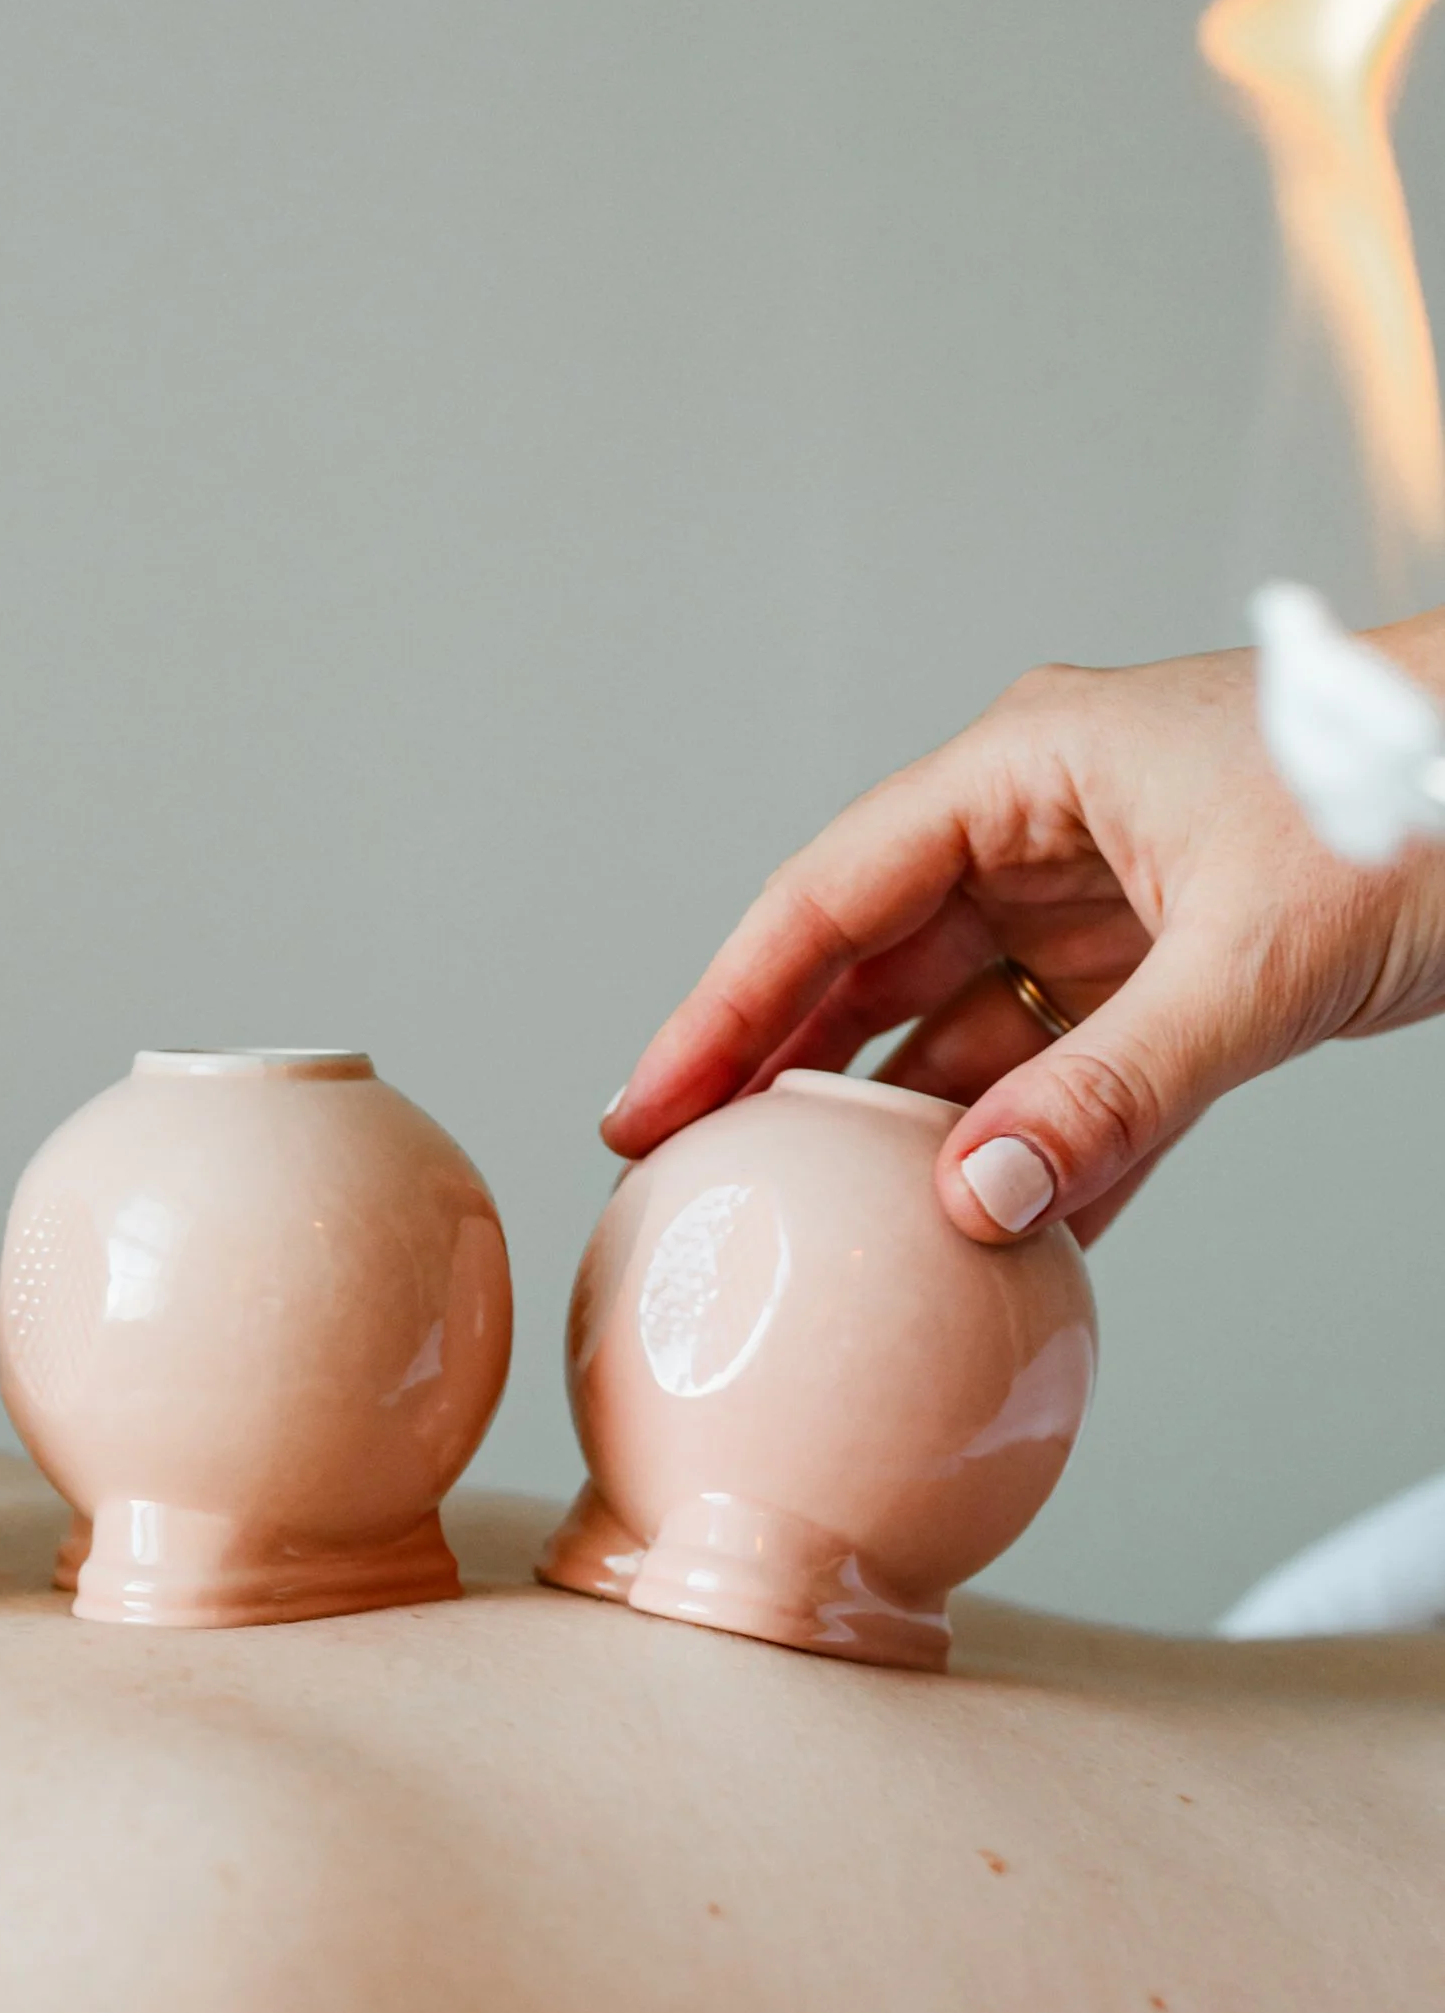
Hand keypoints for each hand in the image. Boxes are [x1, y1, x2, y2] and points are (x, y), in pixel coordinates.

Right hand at [607, 626, 1444, 1242]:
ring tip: (830, 1243)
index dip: (723, 1011)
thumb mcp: (1258, 955)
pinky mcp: (1175, 971)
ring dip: (916, 1141)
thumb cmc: (1429, 789)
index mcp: (1029, 769)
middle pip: (871, 972)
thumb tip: (976, 1202)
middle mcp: (1049, 830)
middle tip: (698, 1193)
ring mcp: (1110, 904)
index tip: (647, 1113)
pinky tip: (989, 1242)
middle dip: (786, 1084)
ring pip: (967, 1038)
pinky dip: (1034, 1158)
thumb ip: (1114, 1091)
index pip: (826, 901)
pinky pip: (1068, 1081)